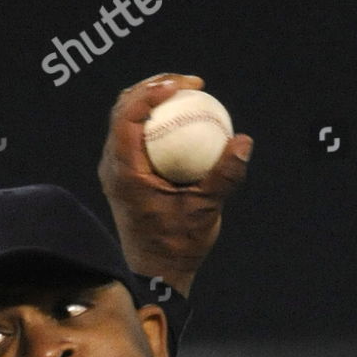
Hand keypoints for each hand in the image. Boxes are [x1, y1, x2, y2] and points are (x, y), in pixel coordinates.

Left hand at [98, 73, 252, 297]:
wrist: (158, 272)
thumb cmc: (178, 245)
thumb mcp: (205, 211)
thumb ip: (223, 177)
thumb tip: (243, 142)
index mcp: (124, 173)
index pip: (127, 117)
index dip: (152, 91)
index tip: (183, 87)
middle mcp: (113, 167)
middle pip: (124, 107)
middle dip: (154, 86)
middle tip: (189, 84)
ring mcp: (117, 170)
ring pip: (127, 117)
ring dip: (154, 99)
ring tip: (187, 93)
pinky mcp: (125, 174)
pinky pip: (136, 134)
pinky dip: (157, 119)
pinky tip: (183, 118)